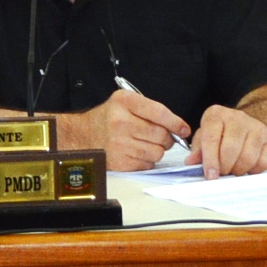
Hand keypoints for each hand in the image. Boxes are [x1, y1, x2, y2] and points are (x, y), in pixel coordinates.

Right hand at [65, 85, 191, 170]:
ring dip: (157, 150)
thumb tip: (179, 128)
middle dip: (166, 138)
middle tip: (160, 137)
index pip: (159, 113)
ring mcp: (119, 144)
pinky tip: (136, 152)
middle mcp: (121, 122)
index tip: (184, 129)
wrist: (82, 135)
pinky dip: (147, 160)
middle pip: (161, 135)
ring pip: (157, 152)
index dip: (176, 123)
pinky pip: (147, 164)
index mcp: (124, 102)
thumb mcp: (125, 102)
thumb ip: (150, 110)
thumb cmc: (108, 118)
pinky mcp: (120, 162)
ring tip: (145, 144)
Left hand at [190, 104, 266, 175]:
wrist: (253, 122)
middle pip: (230, 150)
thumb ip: (198, 150)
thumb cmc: (224, 132)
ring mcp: (257, 128)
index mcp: (216, 115)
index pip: (211, 139)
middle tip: (222, 173)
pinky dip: (253, 171)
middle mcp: (237, 118)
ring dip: (239, 171)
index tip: (210, 176)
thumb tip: (191, 163)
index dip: (210, 160)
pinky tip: (247, 166)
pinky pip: (263, 163)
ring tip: (234, 169)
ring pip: (247, 158)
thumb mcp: (205, 135)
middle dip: (225, 168)